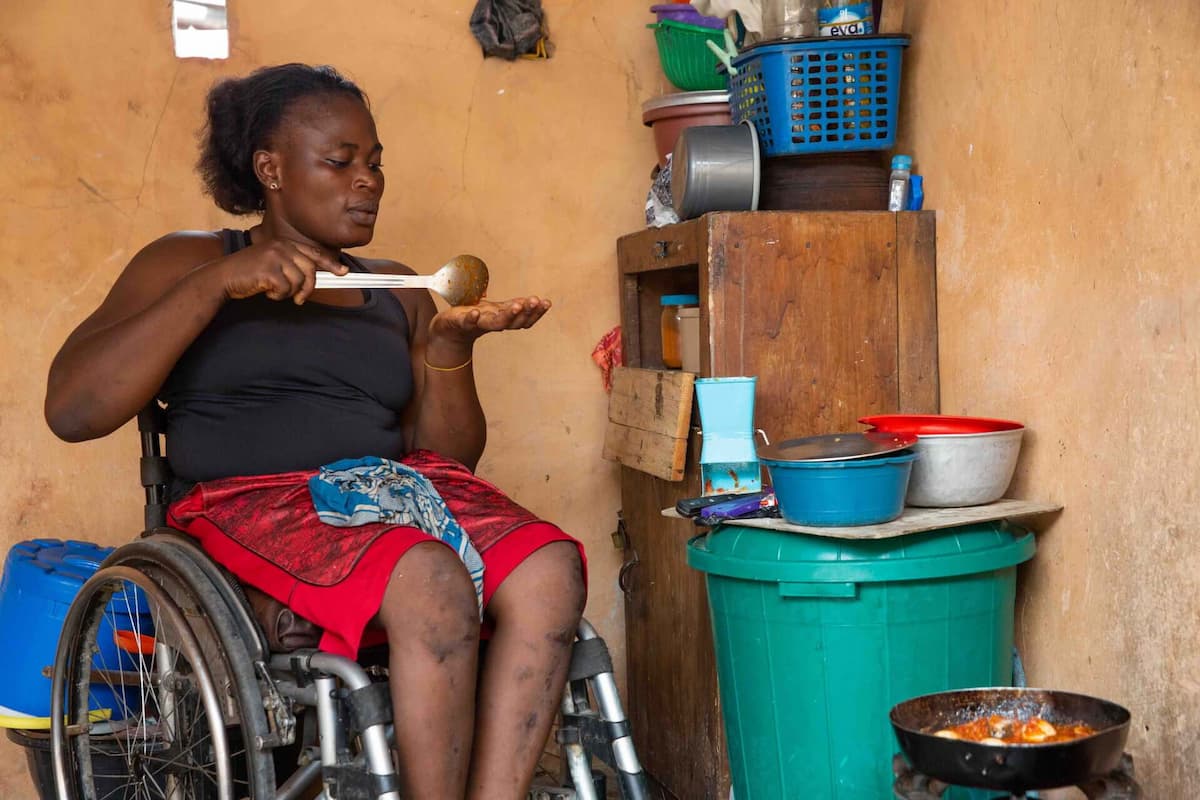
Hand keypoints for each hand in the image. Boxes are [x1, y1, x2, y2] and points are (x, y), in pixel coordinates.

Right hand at [216, 238, 347, 304]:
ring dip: (288, 292)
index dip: (330, 263)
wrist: (223, 276)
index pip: (313, 253)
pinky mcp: (269, 270)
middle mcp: (281, 246)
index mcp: (284, 243)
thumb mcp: (272, 263)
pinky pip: (286, 289)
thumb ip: (292, 265)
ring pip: (299, 281)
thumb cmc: (249, 273)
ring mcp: (275, 256)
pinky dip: (277, 296)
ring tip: (273, 290)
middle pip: (310, 269)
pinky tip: (265, 291)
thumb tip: (314, 278)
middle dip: (308, 287)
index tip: (343, 272)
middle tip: (299, 298)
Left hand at [428, 296, 551, 343]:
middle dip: (526, 312)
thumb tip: (529, 301)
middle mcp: (493, 324)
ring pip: (495, 323)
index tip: (547, 303)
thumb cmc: (472, 318)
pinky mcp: (460, 323)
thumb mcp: (493, 310)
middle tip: (536, 301)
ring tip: (516, 305)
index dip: (536, 312)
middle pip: (514, 322)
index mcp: (502, 319)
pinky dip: (472, 318)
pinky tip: (476, 312)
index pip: (523, 318)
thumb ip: (508, 307)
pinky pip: (467, 322)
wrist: (448, 331)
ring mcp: (478, 325)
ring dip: (507, 315)